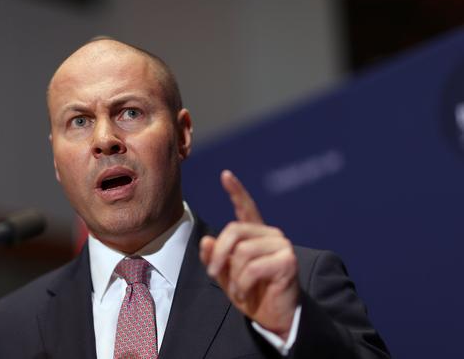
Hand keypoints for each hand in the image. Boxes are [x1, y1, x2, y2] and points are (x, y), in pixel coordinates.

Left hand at [199, 170, 298, 338]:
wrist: (274, 318)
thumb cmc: (251, 294)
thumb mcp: (226, 275)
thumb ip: (215, 257)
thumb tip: (206, 241)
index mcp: (256, 236)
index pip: (246, 208)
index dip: (236, 191)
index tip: (226, 175)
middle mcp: (271, 235)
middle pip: (234, 230)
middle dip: (218, 254)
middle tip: (213, 273)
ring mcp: (281, 246)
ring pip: (242, 251)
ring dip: (233, 275)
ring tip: (238, 289)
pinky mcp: (287, 261)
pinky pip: (253, 266)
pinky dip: (243, 283)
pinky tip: (247, 292)